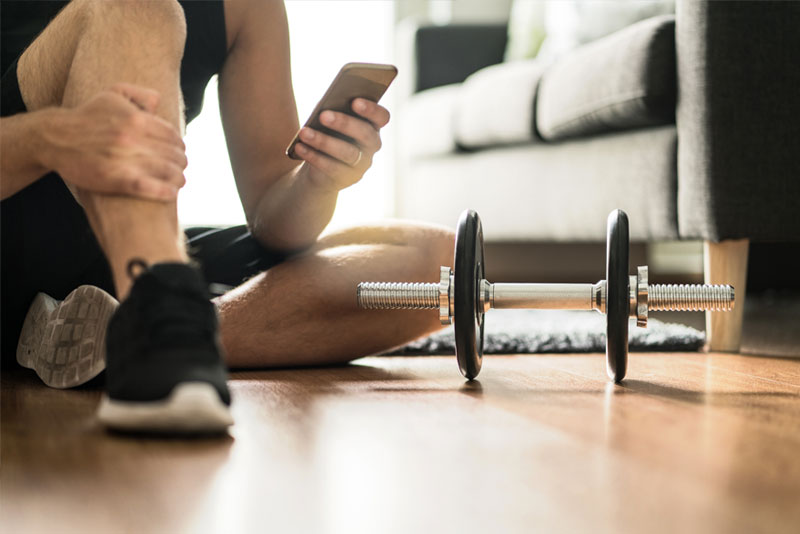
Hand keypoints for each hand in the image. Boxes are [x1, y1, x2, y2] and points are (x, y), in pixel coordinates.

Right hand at [43, 83, 186, 200]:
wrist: (55, 138)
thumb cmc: (87, 117)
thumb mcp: (111, 95)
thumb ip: (138, 94)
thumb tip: (158, 101)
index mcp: (136, 119)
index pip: (172, 136)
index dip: (179, 145)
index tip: (180, 151)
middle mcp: (132, 138)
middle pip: (172, 154)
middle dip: (180, 162)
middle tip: (181, 167)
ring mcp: (124, 160)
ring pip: (166, 171)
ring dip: (178, 178)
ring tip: (179, 181)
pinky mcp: (116, 179)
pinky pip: (150, 187)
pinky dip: (165, 191)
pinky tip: (171, 193)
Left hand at [291, 98, 389, 190]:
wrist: (321, 167)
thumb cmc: (328, 133)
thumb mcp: (332, 120)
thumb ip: (334, 111)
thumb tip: (324, 107)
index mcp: (373, 125)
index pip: (382, 117)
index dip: (372, 109)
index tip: (355, 101)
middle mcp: (372, 145)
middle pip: (365, 134)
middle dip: (344, 123)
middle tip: (323, 115)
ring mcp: (362, 164)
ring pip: (348, 153)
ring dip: (324, 141)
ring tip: (304, 132)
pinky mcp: (348, 178)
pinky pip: (332, 168)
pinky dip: (314, 156)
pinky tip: (300, 147)